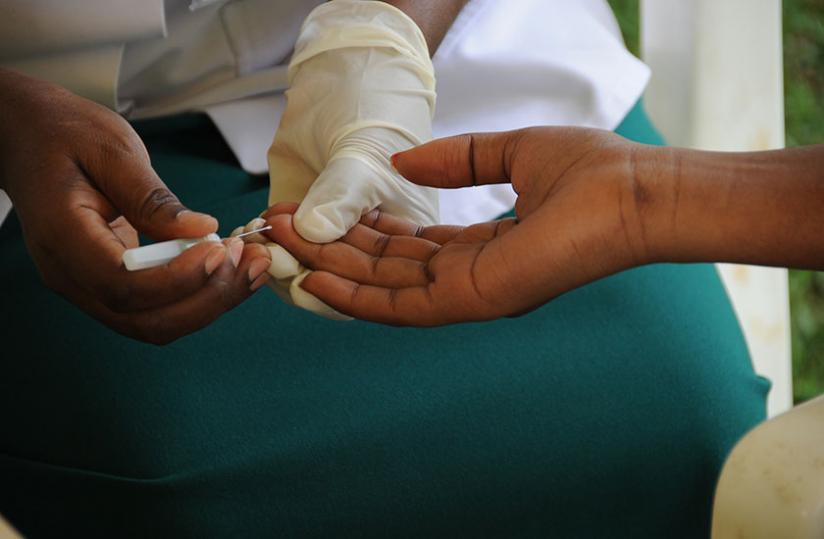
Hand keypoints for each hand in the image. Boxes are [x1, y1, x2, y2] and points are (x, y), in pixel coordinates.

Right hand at [0, 69, 270, 343]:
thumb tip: (202, 229)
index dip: (178, 279)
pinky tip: (232, 269)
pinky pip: (156, 308)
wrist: (28, 137)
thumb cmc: (64, 133)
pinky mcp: (109, 284)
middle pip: (145, 320)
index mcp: (63, 238)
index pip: (123, 285)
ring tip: (253, 267)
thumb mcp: (111, 148)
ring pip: (155, 323)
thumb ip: (151, 196)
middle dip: (207, 299)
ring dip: (210, 302)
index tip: (220, 249)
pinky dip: (199, 295)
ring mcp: (88, 286)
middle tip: (251, 262)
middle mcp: (71, 275)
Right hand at [263, 127, 653, 325]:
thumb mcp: (510, 153)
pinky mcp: (474, 300)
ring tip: (286, 248)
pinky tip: (319, 279)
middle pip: (387, 269)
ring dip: (334, 270)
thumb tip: (405, 160)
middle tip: (284, 230)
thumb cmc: (590, 173)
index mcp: (483, 247)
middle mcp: (471, 278)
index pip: (408, 247)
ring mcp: (472, 294)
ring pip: (386, 288)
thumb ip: (458, 160)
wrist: (634, 193)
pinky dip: (357, 297)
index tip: (322, 213)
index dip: (363, 230)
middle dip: (335, 251)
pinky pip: (402, 306)